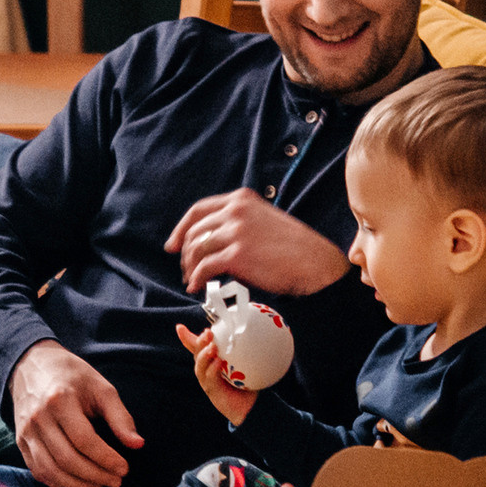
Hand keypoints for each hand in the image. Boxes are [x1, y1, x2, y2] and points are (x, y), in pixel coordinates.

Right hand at [8, 340, 142, 486]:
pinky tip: (77, 484)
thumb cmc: (72, 375)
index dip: (106, 459)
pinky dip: (58, 483)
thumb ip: (119, 416)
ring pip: (50, 470)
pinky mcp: (20, 442)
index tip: (125, 468)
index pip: (85, 440)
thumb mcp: (100, 387)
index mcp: (60, 400)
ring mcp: (26, 432)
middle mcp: (38, 418)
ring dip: (77, 486)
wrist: (32, 364)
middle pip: (67, 459)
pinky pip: (38, 471)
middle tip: (116, 481)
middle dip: (95, 475)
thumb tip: (138, 445)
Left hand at [166, 187, 349, 294]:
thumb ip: (238, 222)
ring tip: (192, 280)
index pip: (199, 209)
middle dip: (184, 252)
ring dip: (189, 267)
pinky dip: (197, 279)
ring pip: (196, 249)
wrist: (313, 263)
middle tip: (185, 269)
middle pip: (194, 230)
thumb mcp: (263, 220)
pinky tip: (197, 287)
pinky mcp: (236, 255)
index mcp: (241, 199)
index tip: (172, 244)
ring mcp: (235, 232)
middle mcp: (235, 211)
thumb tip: (209, 242)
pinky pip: (204, 267)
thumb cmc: (293, 247)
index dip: (181, 228)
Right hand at [175, 323, 256, 426]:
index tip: (179, 327)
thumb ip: (245, 349)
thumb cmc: (248, 382)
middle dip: (199, 342)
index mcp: (210, 361)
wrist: (250, 406)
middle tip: (207, 333)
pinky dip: (212, 369)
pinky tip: (218, 362)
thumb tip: (256, 331)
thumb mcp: (246, 363)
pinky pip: (210, 379)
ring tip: (212, 346)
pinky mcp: (212, 391)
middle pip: (197, 354)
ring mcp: (207, 381)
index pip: (197, 347)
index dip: (187, 338)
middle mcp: (206, 370)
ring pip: (200, 366)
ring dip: (204, 355)